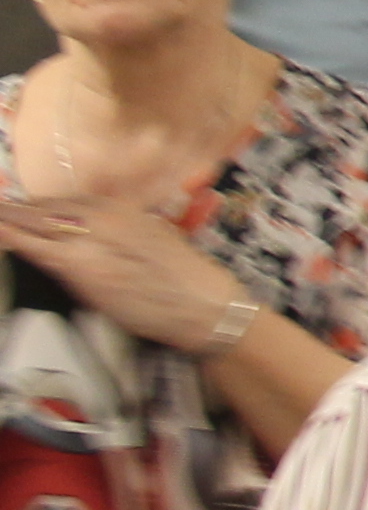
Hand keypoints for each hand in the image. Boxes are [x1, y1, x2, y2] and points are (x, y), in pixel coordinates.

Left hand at [0, 200, 264, 357]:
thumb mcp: (154, 241)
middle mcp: (104, 217)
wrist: (206, 306)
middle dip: (14, 210)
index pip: (64, 202)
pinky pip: (36, 248)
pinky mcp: (81, 269)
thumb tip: (92, 236)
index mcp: (122, 209)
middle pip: (45, 209)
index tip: (17, 211)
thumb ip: (121, 234)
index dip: (36, 208)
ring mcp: (91, 240)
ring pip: (35, 224)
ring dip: (8, 219)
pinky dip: (11, 236)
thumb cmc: (187, 281)